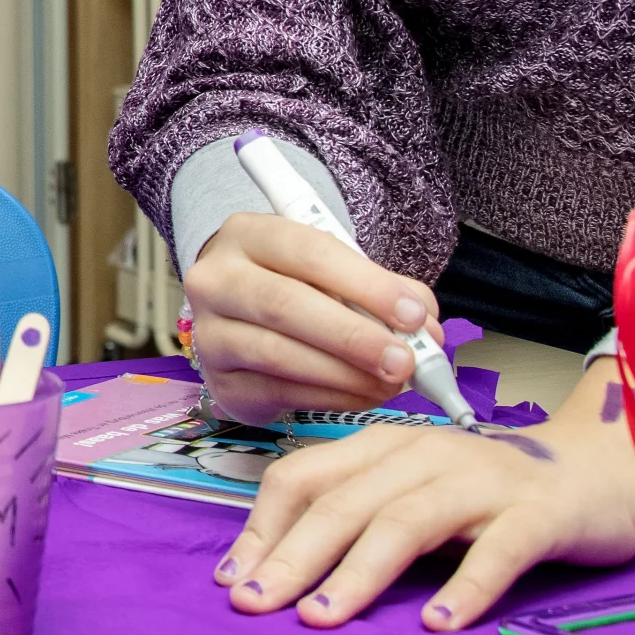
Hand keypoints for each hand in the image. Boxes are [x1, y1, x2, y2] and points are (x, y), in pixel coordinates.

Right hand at [183, 211, 440, 424]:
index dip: (366, 285)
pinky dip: (331, 398)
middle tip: (405, 360)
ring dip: (346, 374)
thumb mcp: (334, 271)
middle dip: (353, 337)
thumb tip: (424, 329)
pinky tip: (364, 395)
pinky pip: (278, 393)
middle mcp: (216, 280)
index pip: (309, 253)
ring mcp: (209, 334)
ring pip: (278, 355)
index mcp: (247, 235)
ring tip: (391, 383)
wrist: (239, 317)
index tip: (413, 315)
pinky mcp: (219, 382)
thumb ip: (382, 291)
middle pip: (285, 306)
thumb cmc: (296, 286)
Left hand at [212, 368, 634, 631]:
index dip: (263, 527)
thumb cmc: (492, 492)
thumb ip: (358, 517)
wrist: (601, 468)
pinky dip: (466, 586)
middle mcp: (425, 456)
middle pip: (345, 503)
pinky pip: (498, 551)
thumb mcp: (414, 492)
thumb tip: (278, 570)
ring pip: (407, 523)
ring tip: (321, 618)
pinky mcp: (539, 514)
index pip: (305, 476)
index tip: (232, 580)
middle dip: (293, 556)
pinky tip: (439, 623)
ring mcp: (484, 482)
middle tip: (254, 605)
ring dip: (359, 573)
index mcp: (385, 448)